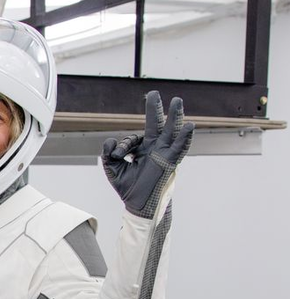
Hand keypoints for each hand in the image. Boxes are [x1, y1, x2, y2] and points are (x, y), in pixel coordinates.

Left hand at [100, 91, 193, 219]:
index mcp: (141, 149)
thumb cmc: (128, 188)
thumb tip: (109, 140)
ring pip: (170, 131)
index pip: (132, 139)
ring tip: (176, 101)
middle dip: (154, 109)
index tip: (118, 155)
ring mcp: (164, 153)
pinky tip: (190, 125)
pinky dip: (185, 137)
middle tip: (152, 93)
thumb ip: (109, 154)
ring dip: (174, 116)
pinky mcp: (170, 161)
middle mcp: (154, 147)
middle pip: (155, 124)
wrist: (138, 205)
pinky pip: (180, 147)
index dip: (124, 145)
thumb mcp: (113, 170)